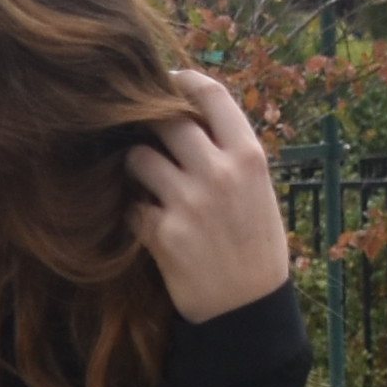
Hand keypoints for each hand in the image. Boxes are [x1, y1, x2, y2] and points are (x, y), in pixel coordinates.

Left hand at [127, 66, 291, 323]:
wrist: (247, 307)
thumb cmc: (254, 243)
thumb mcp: (258, 189)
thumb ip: (229, 152)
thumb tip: (189, 114)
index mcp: (249, 156)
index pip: (212, 96)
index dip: (182, 80)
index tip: (164, 80)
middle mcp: (220, 173)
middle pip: (166, 119)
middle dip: (147, 123)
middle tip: (140, 133)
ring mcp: (189, 203)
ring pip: (138, 158)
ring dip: (133, 165)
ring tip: (143, 180)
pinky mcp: (163, 234)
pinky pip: (129, 203)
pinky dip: (130, 207)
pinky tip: (142, 217)